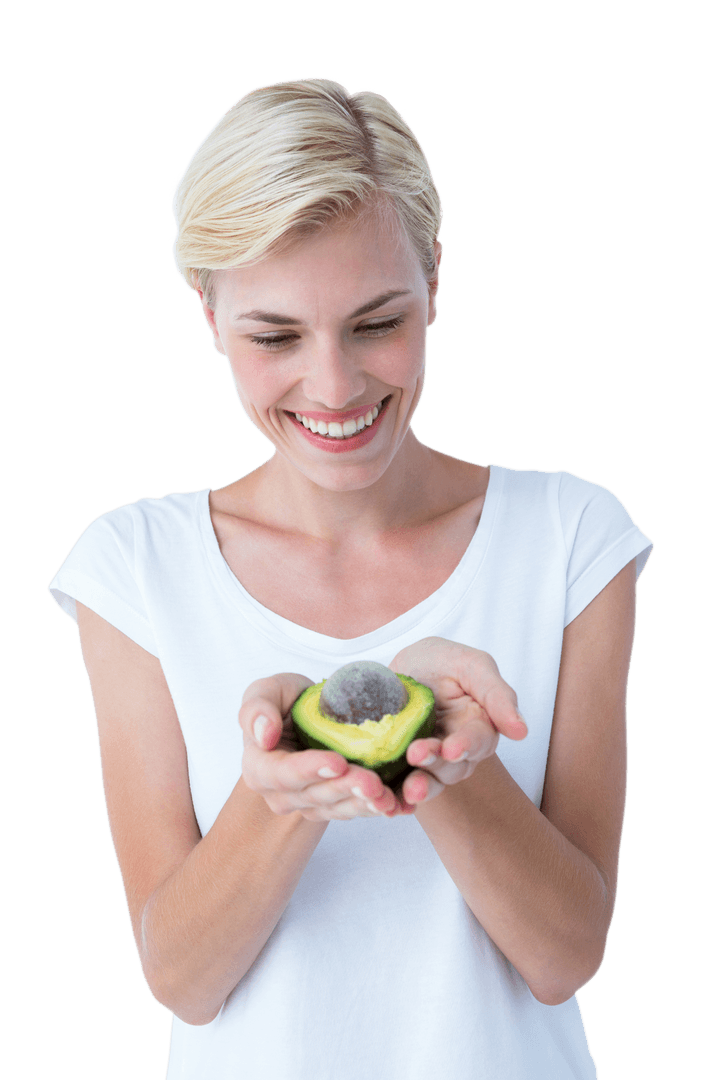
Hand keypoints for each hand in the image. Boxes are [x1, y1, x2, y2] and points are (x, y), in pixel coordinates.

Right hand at [239, 673, 402, 820]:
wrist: (309, 714)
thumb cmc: (284, 701)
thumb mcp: (266, 691)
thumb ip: (256, 709)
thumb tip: (263, 736)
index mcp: (260, 767)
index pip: (282, 774)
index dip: (310, 770)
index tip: (338, 762)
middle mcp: (281, 794)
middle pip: (315, 795)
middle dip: (345, 789)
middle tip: (372, 782)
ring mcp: (308, 803)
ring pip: (337, 808)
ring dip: (364, 804)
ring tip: (387, 797)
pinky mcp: (333, 807)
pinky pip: (354, 810)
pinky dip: (376, 808)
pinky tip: (397, 805)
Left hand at [389, 637, 527, 812]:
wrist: (403, 668)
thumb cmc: (443, 662)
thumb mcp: (471, 665)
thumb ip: (497, 694)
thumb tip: (521, 731)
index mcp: (479, 726)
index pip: (478, 741)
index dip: (466, 745)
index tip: (452, 748)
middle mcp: (457, 750)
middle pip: (453, 767)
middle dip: (436, 764)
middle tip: (416, 754)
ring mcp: (430, 762)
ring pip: (431, 781)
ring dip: (420, 785)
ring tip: (407, 788)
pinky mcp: (403, 769)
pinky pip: (401, 787)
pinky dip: (395, 798)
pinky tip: (388, 804)